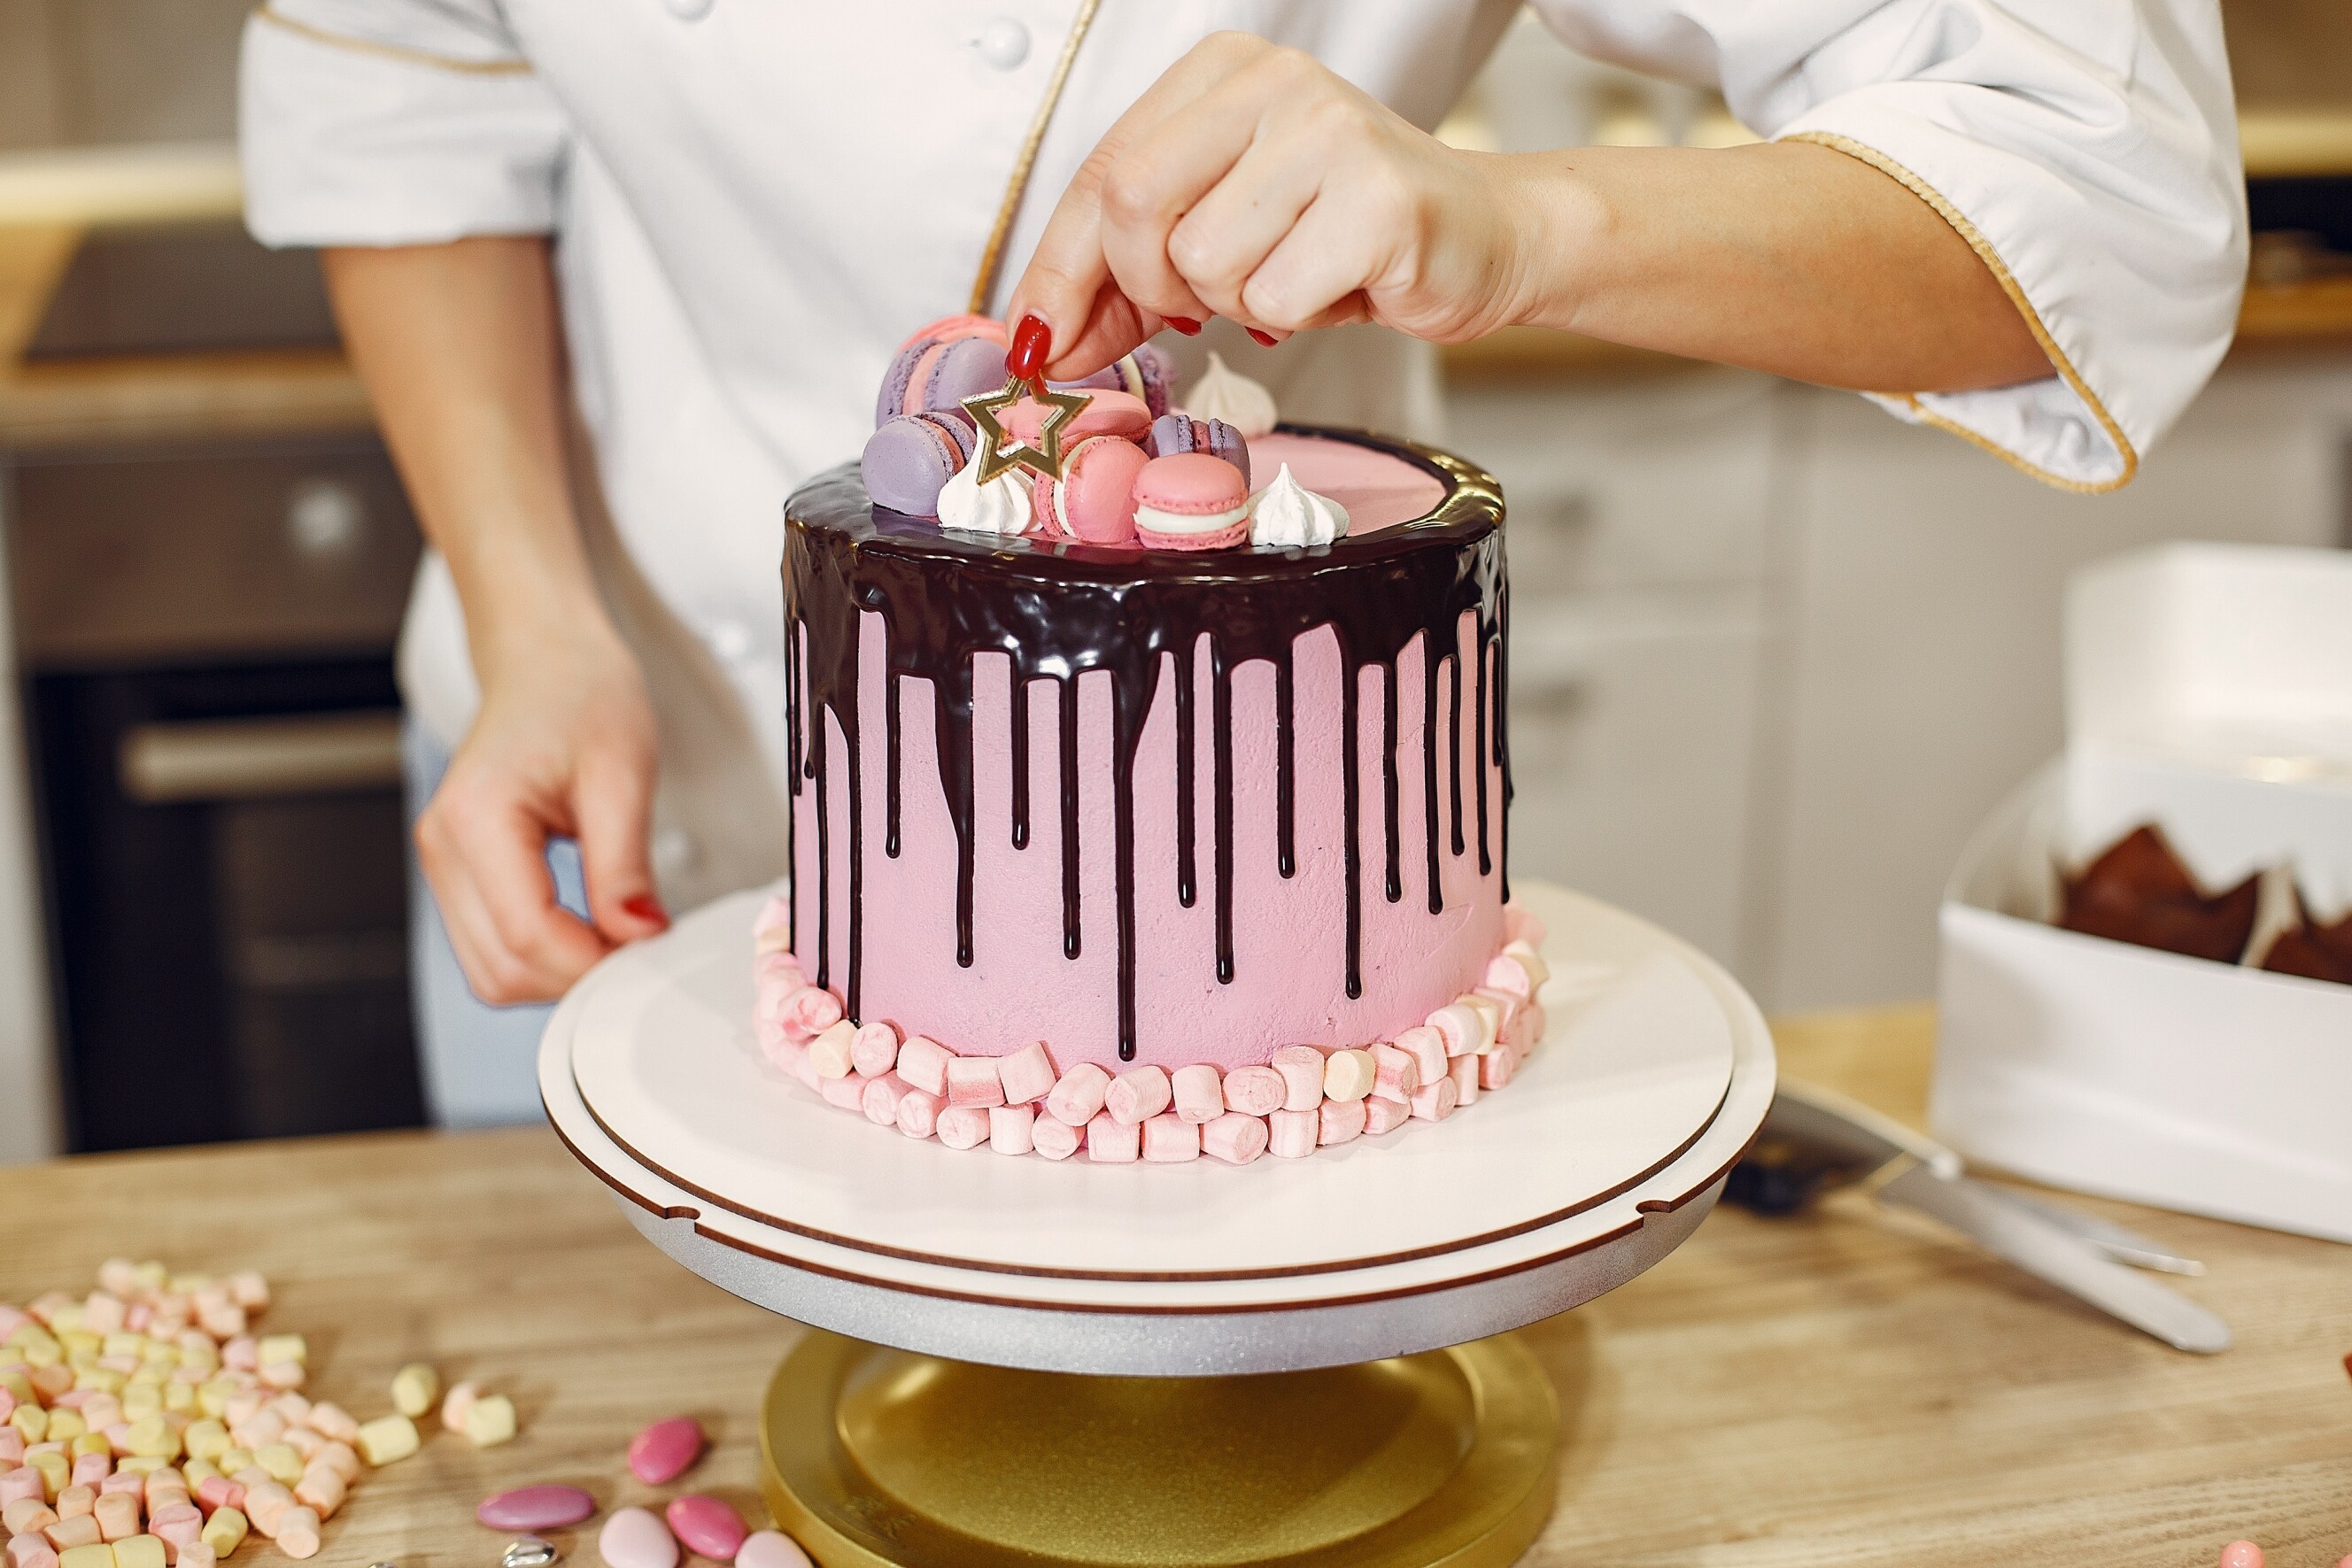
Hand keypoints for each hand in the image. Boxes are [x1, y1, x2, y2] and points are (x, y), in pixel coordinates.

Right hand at [415, 620, 665, 1004]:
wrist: (547, 663)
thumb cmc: (580, 696)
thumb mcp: (622, 774)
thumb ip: (624, 864)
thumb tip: (638, 935)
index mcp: (476, 817)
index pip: (528, 935)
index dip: (594, 961)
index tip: (647, 946)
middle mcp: (443, 847)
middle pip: (501, 970)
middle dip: (575, 976)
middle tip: (638, 943)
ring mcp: (442, 865)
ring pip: (490, 973)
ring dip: (557, 973)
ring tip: (615, 933)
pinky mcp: (458, 876)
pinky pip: (492, 948)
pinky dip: (542, 956)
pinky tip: (588, 928)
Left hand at [1009, 32, 1533, 377]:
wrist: (1488, 237)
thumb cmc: (1348, 236)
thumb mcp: (1224, 235)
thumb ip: (1128, 278)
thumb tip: (1043, 341)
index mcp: (1222, 73)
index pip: (1100, 170)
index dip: (1060, 268)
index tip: (1039, 341)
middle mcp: (1273, 82)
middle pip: (1131, 205)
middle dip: (1149, 287)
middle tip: (1201, 308)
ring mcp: (1328, 132)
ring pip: (1201, 259)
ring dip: (1238, 304)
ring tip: (1296, 278)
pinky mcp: (1377, 197)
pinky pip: (1274, 295)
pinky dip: (1296, 317)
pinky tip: (1339, 288)